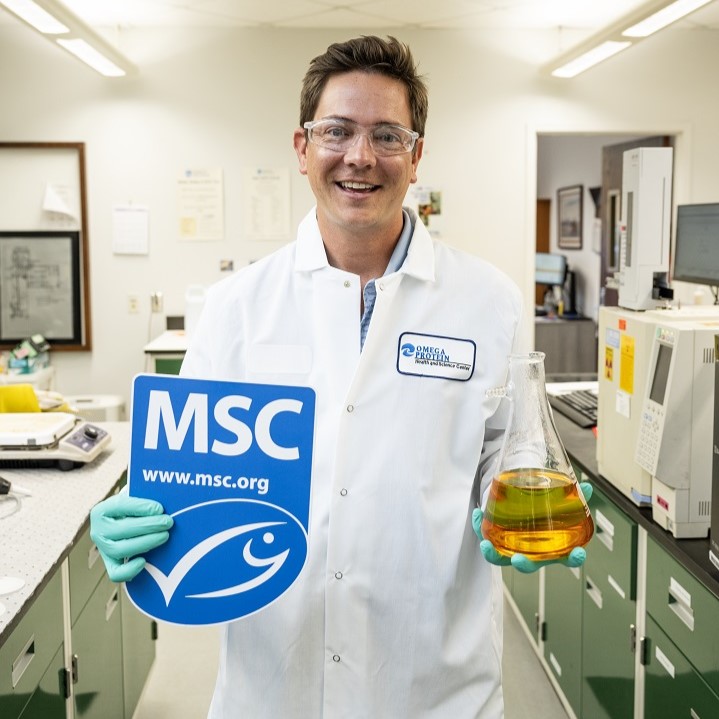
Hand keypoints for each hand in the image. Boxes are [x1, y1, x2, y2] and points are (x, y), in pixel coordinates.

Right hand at [90, 493, 173, 582]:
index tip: (159, 508)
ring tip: (164, 535)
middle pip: (122, 530)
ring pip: (120, 549)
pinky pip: (116, 573)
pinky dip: (129, 570)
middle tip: (168, 522)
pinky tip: (144, 561)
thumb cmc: (135, 507)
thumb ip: (144, 495)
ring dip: (146, 542)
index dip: (141, 507)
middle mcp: (98, 530)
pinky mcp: (111, 564)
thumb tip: (163, 499)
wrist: (127, 520)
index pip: (120, 506)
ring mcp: (103, 549)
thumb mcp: (136, 496)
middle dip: (149, 526)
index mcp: (102, 510)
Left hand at [472, 481, 592, 573]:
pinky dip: (480, 528)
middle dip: (524, 564)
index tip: (578, 554)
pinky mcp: (495, 541)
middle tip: (519, 559)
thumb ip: (571, 494)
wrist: (519, 503)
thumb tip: (587, 487)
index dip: (573, 558)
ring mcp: (512, 549)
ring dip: (494, 555)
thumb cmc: (540, 509)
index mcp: (552, 547)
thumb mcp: (556, 499)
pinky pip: (487, 539)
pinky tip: (478, 514)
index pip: (567, 558)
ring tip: (486, 545)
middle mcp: (532, 552)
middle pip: (530, 565)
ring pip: (502, 559)